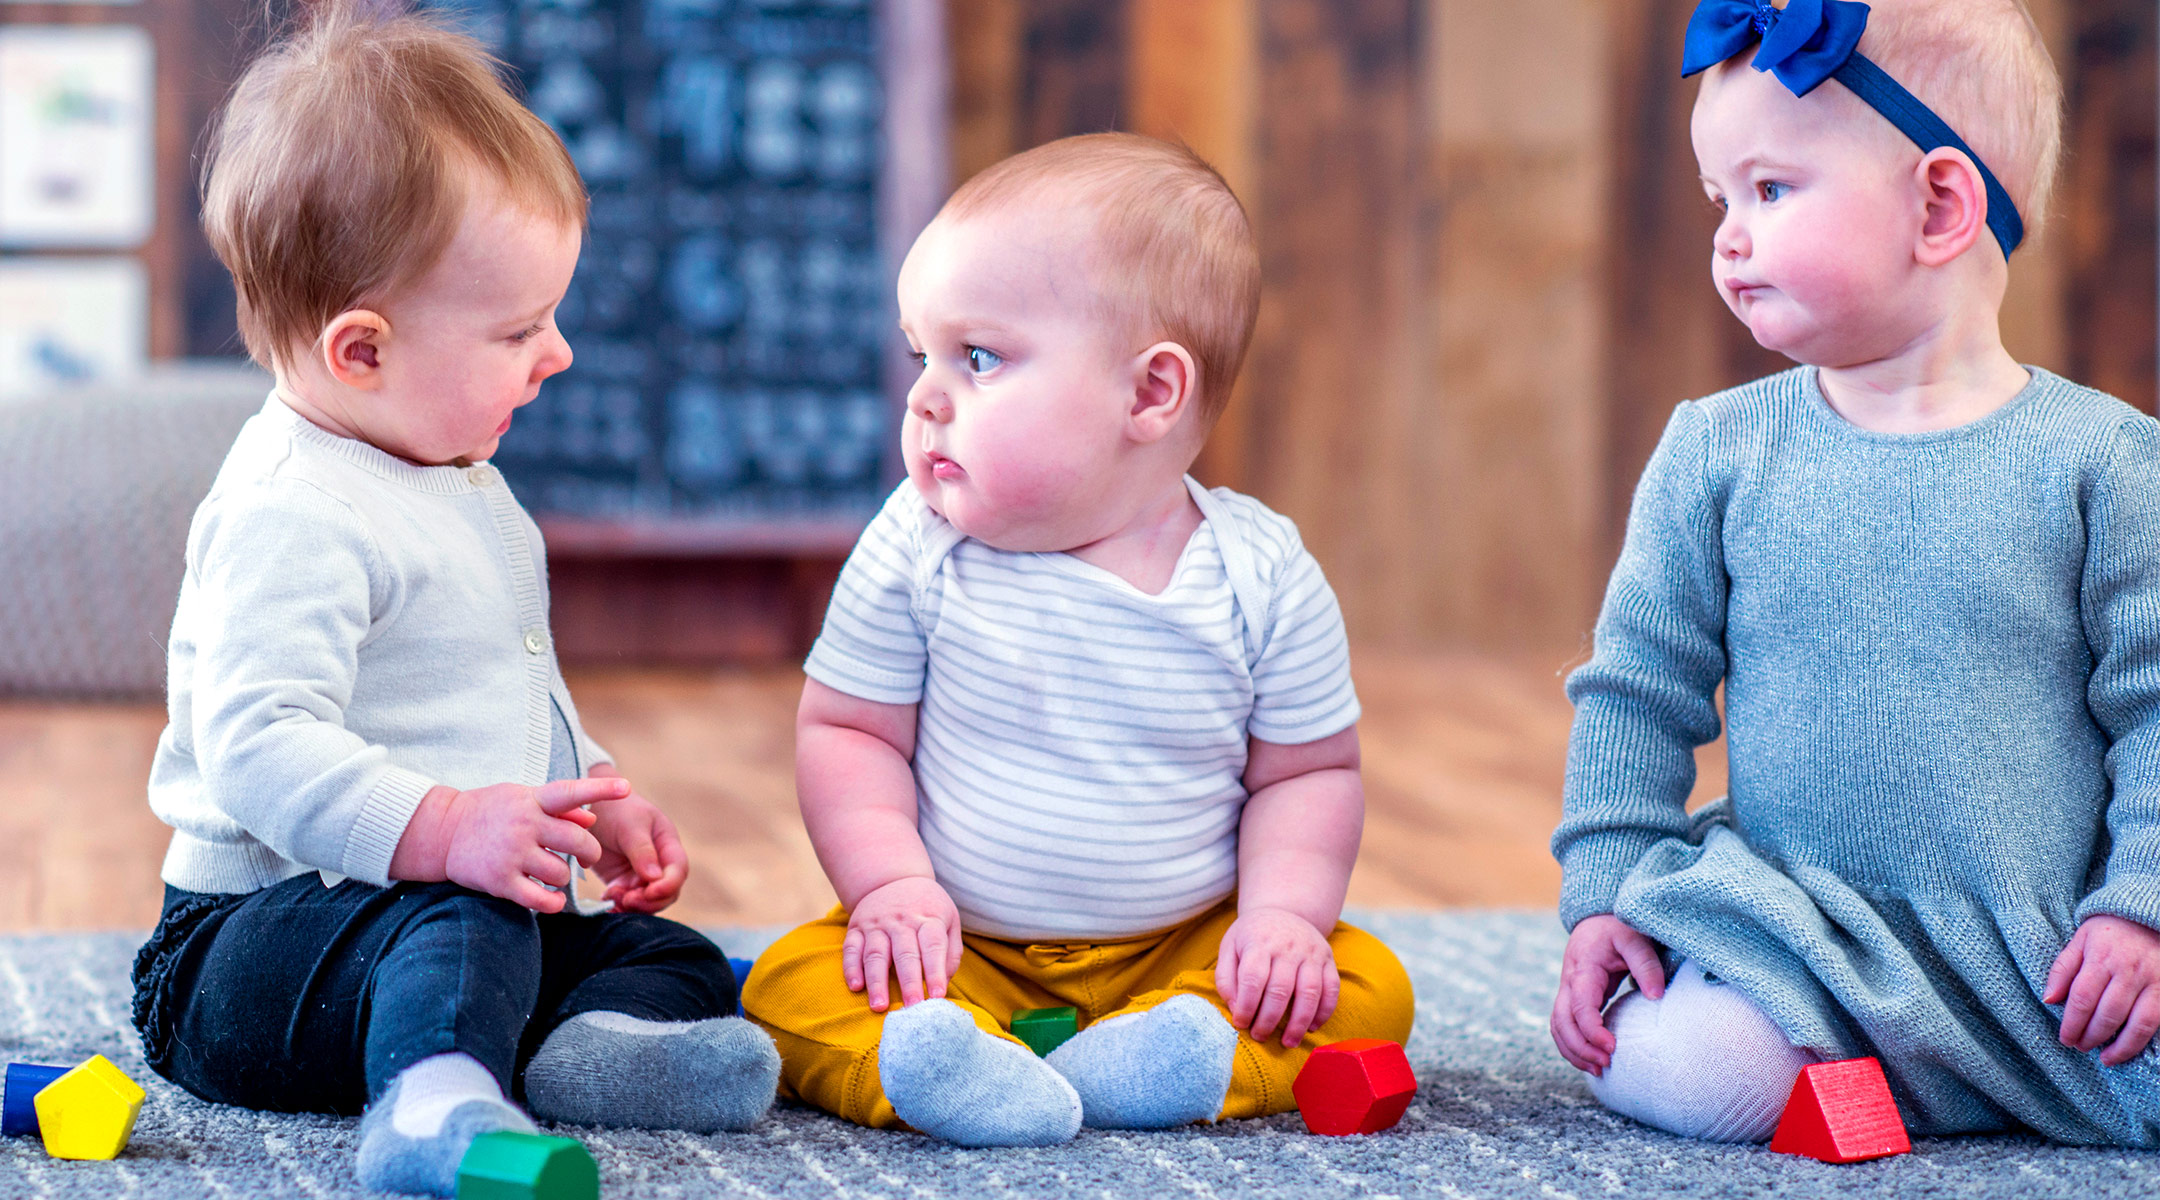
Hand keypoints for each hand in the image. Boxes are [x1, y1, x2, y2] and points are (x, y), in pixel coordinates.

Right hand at [438, 776, 620, 913]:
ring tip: (553, 872)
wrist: (443, 832)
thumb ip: (558, 808)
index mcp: (531, 800)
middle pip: (578, 841)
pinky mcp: (500, 881)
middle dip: (590, 852)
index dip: (600, 789)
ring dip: (564, 877)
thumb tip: (592, 817)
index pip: (571, 792)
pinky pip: (541, 899)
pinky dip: (553, 903)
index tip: (627, 787)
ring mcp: (512, 853)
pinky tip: (552, 898)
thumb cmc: (490, 812)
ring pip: (562, 872)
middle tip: (587, 856)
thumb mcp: (521, 799)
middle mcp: (524, 824)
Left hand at [585, 764, 687, 913]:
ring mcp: (639, 873)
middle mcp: (658, 861)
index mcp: (667, 843)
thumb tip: (654, 878)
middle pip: (666, 892)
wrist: (585, 805)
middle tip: (627, 899)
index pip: (678, 871)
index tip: (649, 891)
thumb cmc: (614, 808)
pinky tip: (607, 903)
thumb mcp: (630, 825)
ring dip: (632, 905)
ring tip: (612, 897)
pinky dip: (619, 906)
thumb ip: (642, 851)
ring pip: (647, 901)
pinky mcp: (621, 881)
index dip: (668, 885)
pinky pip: (626, 901)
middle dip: (650, 900)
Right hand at [843, 876, 961, 1011]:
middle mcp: (901, 921)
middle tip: (912, 1009)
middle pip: (905, 954)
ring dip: (877, 981)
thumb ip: (950, 953)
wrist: (893, 878)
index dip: (936, 972)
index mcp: (928, 918)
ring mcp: (877, 924)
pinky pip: (851, 949)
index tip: (938, 997)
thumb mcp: (948, 921)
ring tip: (879, 1007)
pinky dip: (851, 968)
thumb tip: (943, 984)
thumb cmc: (927, 909)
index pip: (933, 946)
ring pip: (876, 954)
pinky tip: (856, 987)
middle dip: (908, 983)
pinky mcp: (857, 928)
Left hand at [1217, 906, 1338, 1046]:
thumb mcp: (1229, 947)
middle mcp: (1287, 946)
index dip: (1247, 1006)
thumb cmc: (1252, 936)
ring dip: (1299, 1022)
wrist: (1285, 909)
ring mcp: (1311, 952)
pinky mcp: (1328, 959)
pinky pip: (1332, 988)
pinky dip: (1324, 1011)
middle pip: (1281, 989)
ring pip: (1309, 991)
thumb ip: (1226, 978)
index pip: (1253, 979)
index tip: (1241, 1024)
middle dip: (1269, 1019)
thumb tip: (1236, 1008)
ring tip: (1288, 1042)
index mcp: (1259, 943)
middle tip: (1260, 1037)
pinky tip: (1312, 1027)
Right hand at [1551, 913, 1665, 1074]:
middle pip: (1561, 1021)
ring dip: (1573, 1051)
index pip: (1579, 1006)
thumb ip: (1646, 965)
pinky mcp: (1572, 999)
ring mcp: (1567, 991)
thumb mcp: (1635, 939)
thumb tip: (1656, 997)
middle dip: (1579, 1048)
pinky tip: (1591, 1060)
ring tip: (1599, 1070)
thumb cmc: (1619, 929)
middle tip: (1606, 1065)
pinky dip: (1572, 1046)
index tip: (1612, 1048)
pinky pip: (1563, 1026)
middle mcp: (1569, 981)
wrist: (1598, 920)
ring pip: (1557, 1026)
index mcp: (1583, 968)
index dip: (1591, 1030)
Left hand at [2045, 914, 2159, 1065]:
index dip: (2072, 1023)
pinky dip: (2141, 1041)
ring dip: (2118, 1046)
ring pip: (2136, 1023)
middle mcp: (2128, 970)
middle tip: (2079, 1046)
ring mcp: (2153, 980)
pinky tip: (2127, 1049)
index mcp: (2101, 956)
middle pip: (2107, 1013)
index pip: (2082, 998)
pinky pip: (2155, 1022)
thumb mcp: (2081, 940)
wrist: (2149, 914)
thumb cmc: (2111, 930)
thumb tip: (2048, 999)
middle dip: (2091, 1036)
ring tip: (2104, 1057)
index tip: (2065, 1038)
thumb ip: (2063, 969)